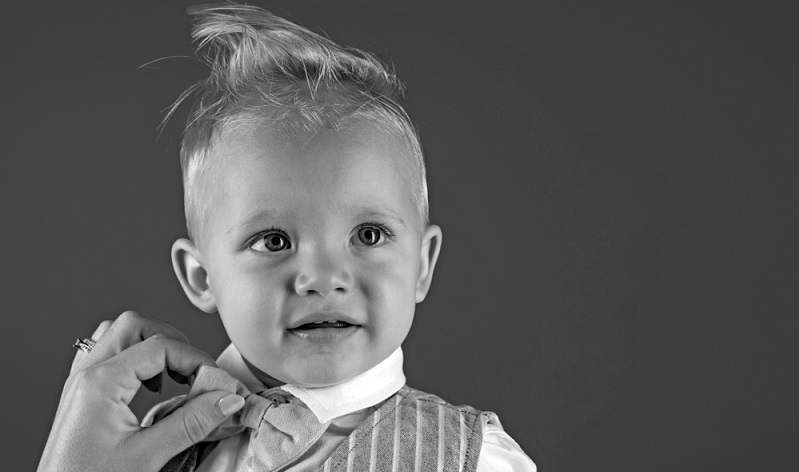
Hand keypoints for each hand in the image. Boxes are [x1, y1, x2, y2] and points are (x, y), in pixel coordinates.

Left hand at [37, 311, 244, 471]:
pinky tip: (149, 386)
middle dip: (174, 342)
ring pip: (119, 334)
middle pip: (137, 326)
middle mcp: (87, 374)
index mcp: (100, 383)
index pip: (161, 346)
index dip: (198, 360)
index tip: (220, 383)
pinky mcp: (81, 395)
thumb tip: (228, 398)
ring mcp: (80, 383)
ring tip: (174, 377)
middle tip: (198, 372)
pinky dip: (134, 358)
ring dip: (152, 346)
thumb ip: (191, 423)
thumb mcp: (147, 457)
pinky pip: (106, 354)